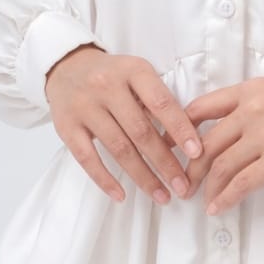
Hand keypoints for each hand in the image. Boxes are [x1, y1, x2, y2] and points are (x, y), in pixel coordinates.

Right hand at [45, 45, 203, 204]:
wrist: (67, 67)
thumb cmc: (113, 76)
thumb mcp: (138, 74)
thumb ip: (158, 100)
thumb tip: (185, 140)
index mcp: (133, 70)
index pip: (162, 103)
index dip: (181, 129)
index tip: (197, 153)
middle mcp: (107, 86)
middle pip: (141, 131)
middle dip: (165, 163)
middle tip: (183, 186)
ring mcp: (85, 107)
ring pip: (118, 148)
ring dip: (142, 176)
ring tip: (161, 195)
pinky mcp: (66, 126)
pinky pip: (87, 158)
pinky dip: (105, 179)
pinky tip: (121, 195)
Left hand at [176, 77, 263, 215]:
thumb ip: (252, 106)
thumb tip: (228, 130)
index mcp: (251, 90)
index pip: (200, 108)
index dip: (178, 130)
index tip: (167, 146)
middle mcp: (252, 111)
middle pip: (205, 142)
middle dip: (190, 167)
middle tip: (183, 182)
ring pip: (220, 165)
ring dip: (206, 187)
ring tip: (200, 200)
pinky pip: (242, 183)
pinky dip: (226, 198)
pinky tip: (218, 208)